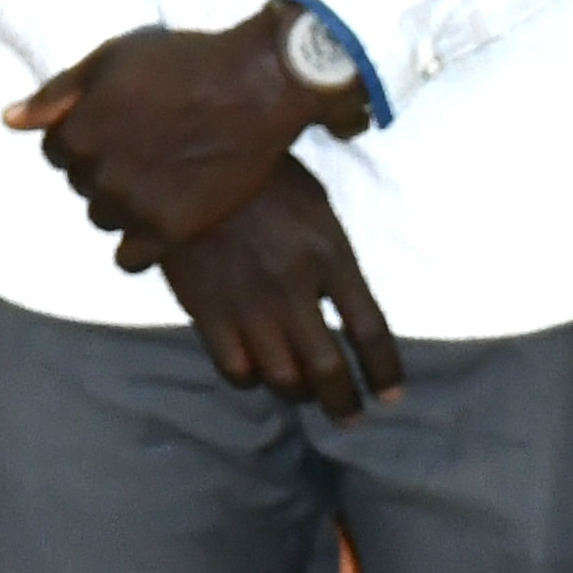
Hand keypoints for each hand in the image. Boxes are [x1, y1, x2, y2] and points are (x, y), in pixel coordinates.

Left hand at [11, 8, 343, 267]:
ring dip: (121, 203)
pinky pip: (130, 259)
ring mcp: (135, 204)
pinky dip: (138, 245)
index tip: (118, 126)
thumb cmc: (183, 64)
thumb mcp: (110, 61)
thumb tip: (9, 118)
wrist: (258, 86)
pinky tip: (159, 221)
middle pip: (80, 183)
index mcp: (77, 131)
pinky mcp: (173, 229)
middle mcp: (99, 172)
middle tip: (146, 148)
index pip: (56, 150)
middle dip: (104, 167)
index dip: (84, 136)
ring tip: (159, 178)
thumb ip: (56, 95)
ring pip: (103, 217)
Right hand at [157, 162, 404, 420]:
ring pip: (283, 378)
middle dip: (345, 403)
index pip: (370, 331)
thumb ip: (332, 256)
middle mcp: (292, 286)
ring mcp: (247, 301)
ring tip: (305, 397)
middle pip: (329, 369)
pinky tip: (255, 372)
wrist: (181, 156)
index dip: (385, 372)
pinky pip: (235, 368)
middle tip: (350, 417)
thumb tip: (344, 306)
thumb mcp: (314, 203)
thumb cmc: (259, 175)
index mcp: (329, 254)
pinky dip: (251, 380)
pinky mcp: (204, 308)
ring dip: (300, 396)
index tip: (390, 396)